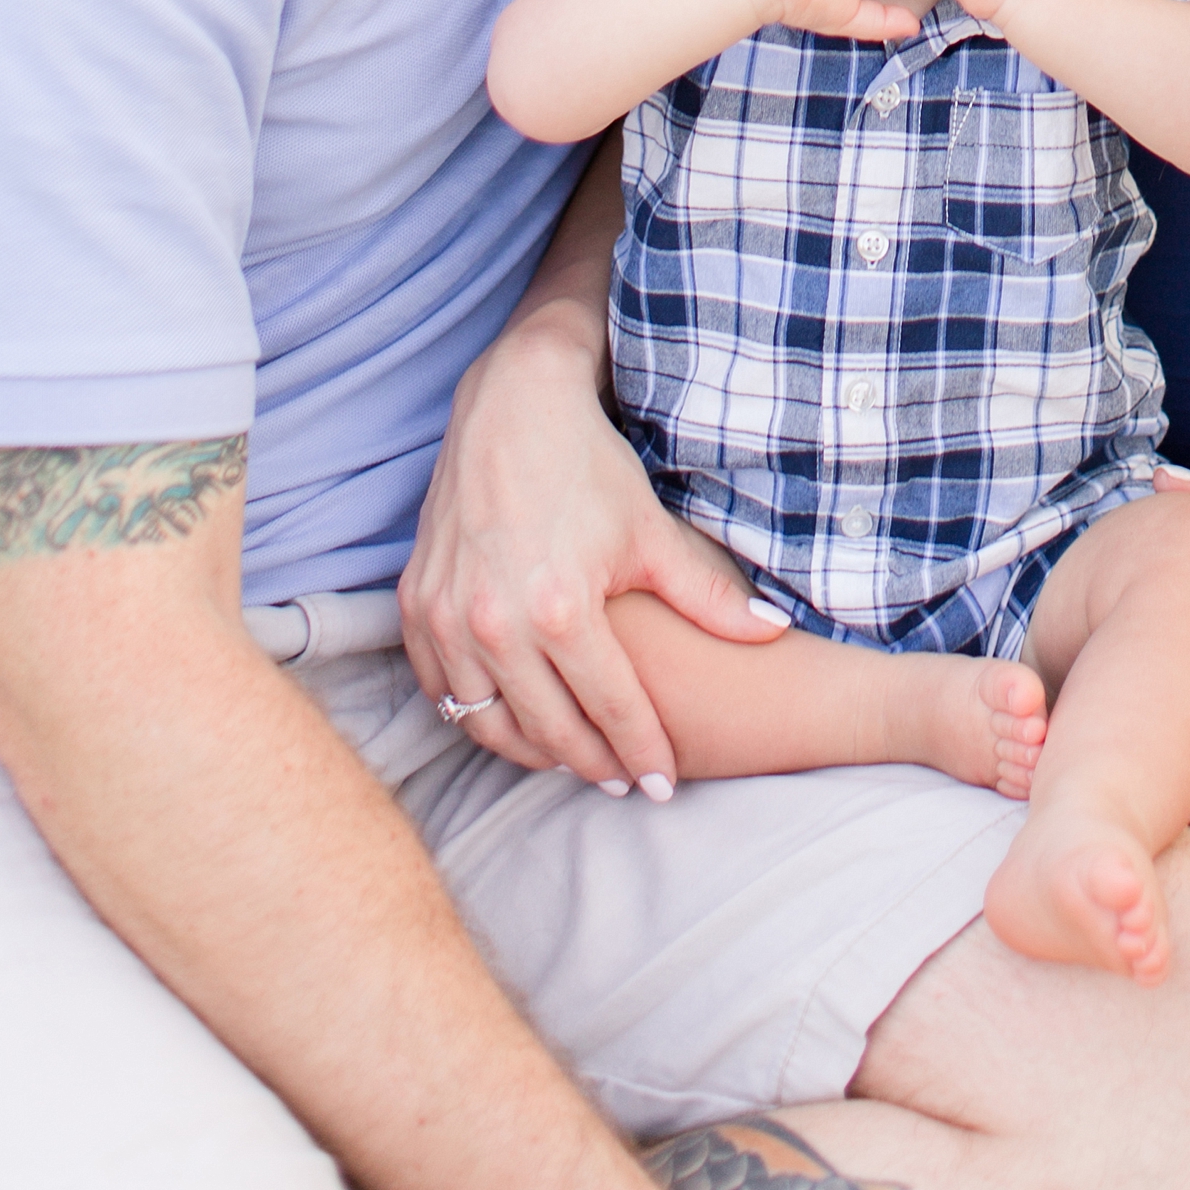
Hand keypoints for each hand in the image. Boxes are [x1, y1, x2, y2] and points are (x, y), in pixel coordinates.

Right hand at [399, 328, 783, 787]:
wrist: (512, 404)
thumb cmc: (587, 467)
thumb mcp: (652, 533)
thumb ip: (709, 595)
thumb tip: (773, 632)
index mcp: (560, 611)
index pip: (611, 711)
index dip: (642, 754)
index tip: (663, 785)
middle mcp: (495, 624)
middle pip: (550, 731)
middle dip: (593, 765)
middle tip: (622, 781)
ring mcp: (447, 617)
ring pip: (487, 723)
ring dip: (532, 749)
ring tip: (571, 756)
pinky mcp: (416, 605)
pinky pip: (440, 688)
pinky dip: (474, 712)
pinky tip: (509, 716)